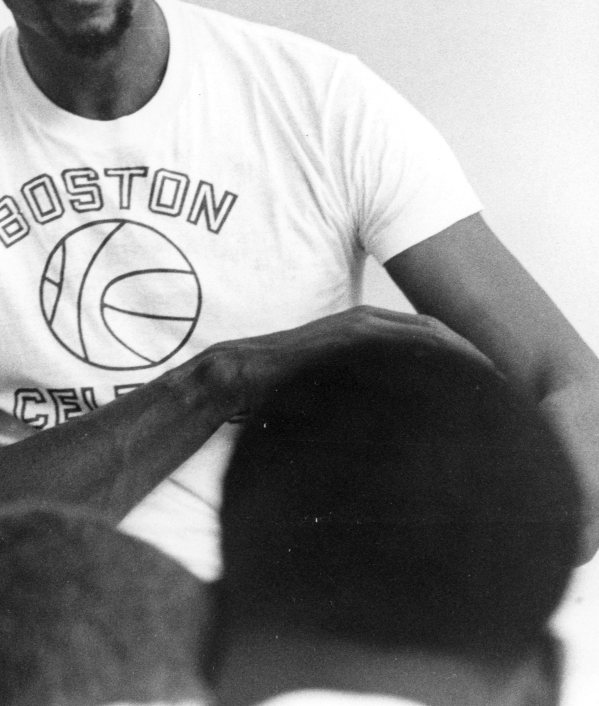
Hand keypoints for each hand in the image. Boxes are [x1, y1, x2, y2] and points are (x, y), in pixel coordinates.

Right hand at [203, 305, 486, 415]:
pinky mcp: (348, 334)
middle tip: (500, 388)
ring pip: (426, 333)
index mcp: (365, 330)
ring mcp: (357, 325)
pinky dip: (435, 354)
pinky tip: (454, 378)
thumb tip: (394, 418)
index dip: (462, 358)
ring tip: (490, 386)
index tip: (487, 386)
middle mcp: (365, 322)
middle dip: (471, 356)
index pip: (427, 338)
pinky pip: (403, 339)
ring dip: (461, 355)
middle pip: (436, 333)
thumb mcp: (333, 385)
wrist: (240, 374)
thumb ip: (363, 388)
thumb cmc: (283, 386)